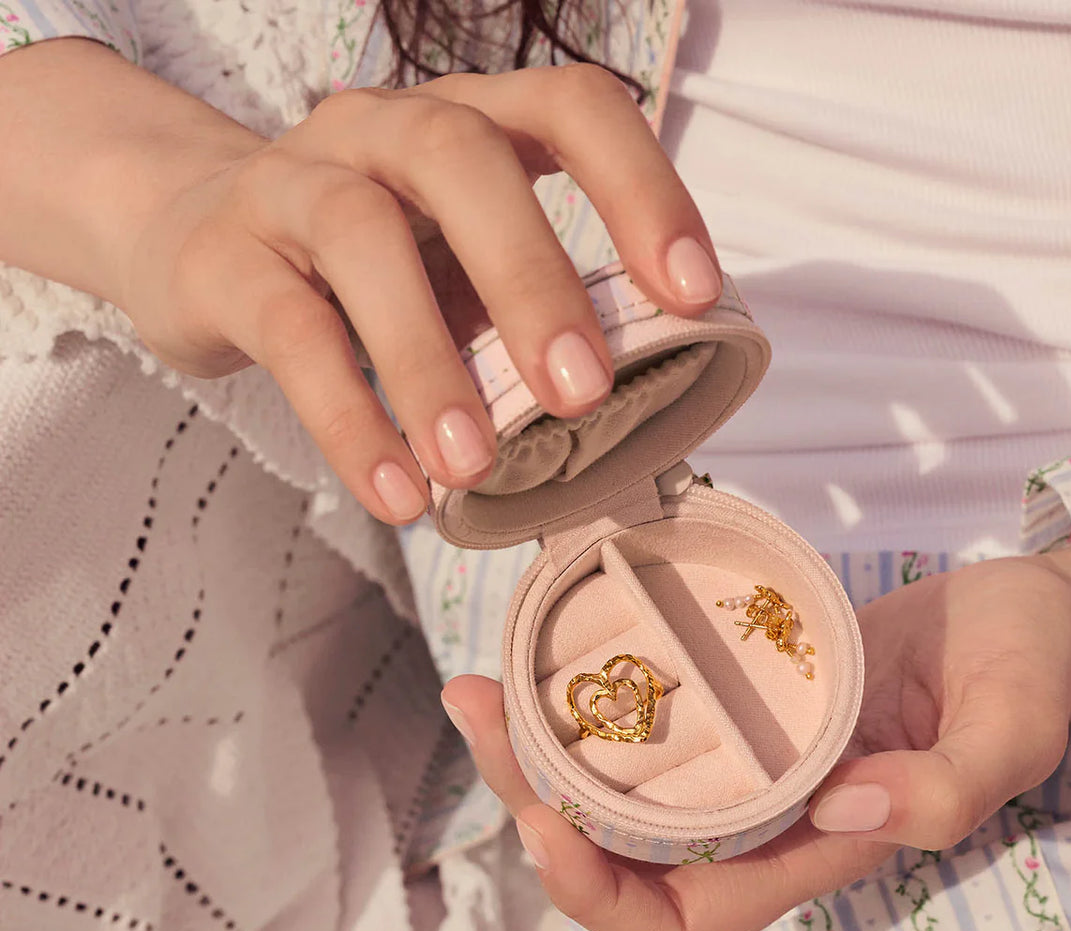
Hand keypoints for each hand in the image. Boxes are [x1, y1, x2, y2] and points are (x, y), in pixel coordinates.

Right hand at [1, 42, 719, 523]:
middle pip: (463, 161)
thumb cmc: (361, 270)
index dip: (640, 189)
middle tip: (583, 393)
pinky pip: (289, 333)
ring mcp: (292, 182)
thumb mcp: (456, 270)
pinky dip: (348, 418)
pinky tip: (395, 493)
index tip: (693, 292)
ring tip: (471, 465)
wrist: (190, 238)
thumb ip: (519, 315)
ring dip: (429, 359)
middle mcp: (381, 130)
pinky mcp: (223, 258)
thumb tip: (617, 411)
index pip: (570, 109)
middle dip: (533, 278)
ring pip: (363, 239)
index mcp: (467, 124)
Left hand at [441, 548, 1070, 930]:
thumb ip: (947, 789)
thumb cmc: (1020, 670)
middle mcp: (756, 820)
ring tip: (480, 684)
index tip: (544, 828)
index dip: (603, 898)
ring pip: (604, 795)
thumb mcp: (1011, 728)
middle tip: (476, 707)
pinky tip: (541, 654)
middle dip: (529, 805)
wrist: (1010, 620)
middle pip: (611, 858)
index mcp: (812, 849)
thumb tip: (842, 810)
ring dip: (531, 754)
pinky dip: (577, 706)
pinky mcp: (728, 709)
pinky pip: (633, 729)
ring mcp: (736, 765)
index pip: (681, 920)